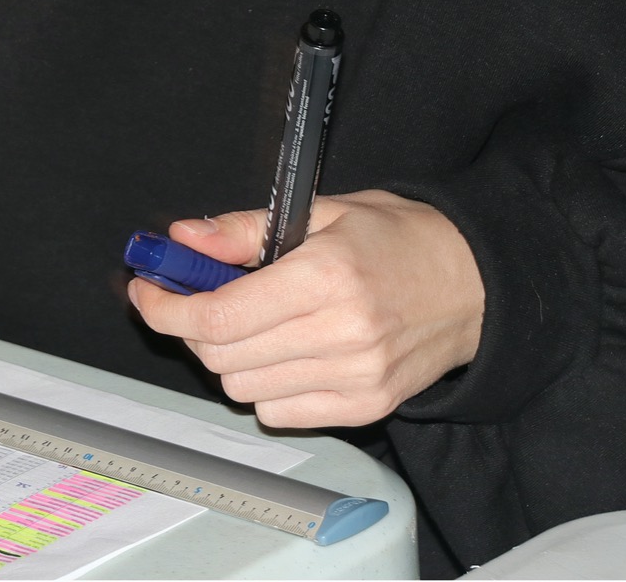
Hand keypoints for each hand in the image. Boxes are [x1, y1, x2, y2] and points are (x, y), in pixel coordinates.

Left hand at [128, 191, 484, 426]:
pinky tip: (285, 354)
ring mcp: (355, 377)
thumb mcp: (323, 211)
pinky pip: (280, 413)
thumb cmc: (401, 239)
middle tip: (200, 300)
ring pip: (244, 389)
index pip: (218, 316)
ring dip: (229, 359)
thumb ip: (245, 230)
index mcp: (325, 276)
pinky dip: (265, 388)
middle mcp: (341, 333)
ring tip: (253, 324)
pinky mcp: (366, 407)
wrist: (476, 283)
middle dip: (194, 329)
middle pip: (223, 357)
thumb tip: (183, 239)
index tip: (149, 293)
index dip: (167, 309)